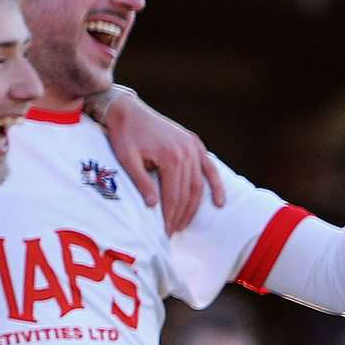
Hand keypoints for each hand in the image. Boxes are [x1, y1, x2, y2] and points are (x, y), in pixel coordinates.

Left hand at [101, 90, 225, 234]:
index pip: (173, 196)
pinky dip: (216, 186)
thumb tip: (153, 207)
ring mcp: (193, 147)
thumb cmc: (124, 135)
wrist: (128, 110)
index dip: (169, 217)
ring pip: (199, 185)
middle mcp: (186, 152)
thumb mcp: (127, 160)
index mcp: (170, 157)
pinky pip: (209, 168)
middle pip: (187, 193)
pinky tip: (219, 203)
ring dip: (193, 207)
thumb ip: (141, 182)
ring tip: (183, 224)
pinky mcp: (194, 143)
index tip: (164, 233)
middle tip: (171, 232)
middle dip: (180, 216)